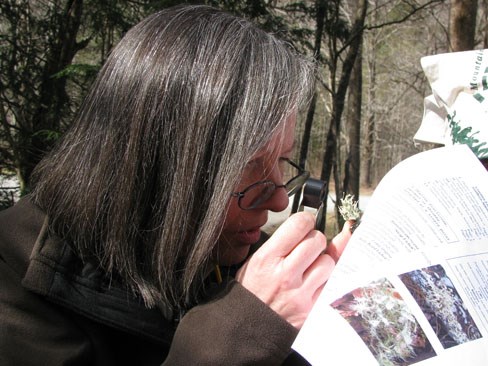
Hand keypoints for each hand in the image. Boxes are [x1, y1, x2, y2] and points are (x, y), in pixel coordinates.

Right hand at [236, 212, 351, 328]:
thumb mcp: (259, 258)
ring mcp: (300, 294)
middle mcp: (285, 275)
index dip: (306, 220)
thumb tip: (312, 223)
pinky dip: (327, 280)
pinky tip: (316, 281)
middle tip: (306, 248)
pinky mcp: (312, 309)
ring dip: (322, 262)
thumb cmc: (253, 288)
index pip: (299, 225)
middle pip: (318, 241)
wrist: (247, 325)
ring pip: (329, 262)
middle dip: (314, 240)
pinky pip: (332, 285)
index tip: (305, 224)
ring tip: (308, 269)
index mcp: (267, 258)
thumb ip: (285, 241)